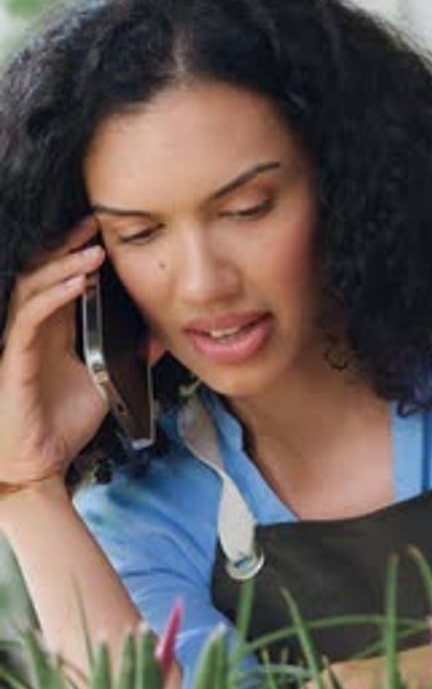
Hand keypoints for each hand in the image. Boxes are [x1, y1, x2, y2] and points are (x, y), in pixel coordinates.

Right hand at [0, 216, 107, 490]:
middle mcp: (36, 330)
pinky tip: (79, 283)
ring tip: (94, 251)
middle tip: (95, 224)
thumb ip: (129, 358)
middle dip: (68, 246)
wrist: (38, 464)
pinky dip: (55, 295)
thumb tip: (159, 336)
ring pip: (36, 286)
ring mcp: (23, 341)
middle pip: (45, 273)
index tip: (104, 232)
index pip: (62, 281)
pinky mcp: (16, 357)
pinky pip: (31, 316)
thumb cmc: (62, 425)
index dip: (78, 253)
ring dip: (65, 265)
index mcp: (54, 332)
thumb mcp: (106, 383)